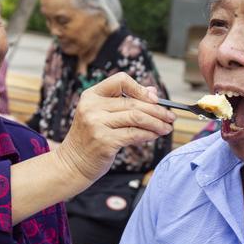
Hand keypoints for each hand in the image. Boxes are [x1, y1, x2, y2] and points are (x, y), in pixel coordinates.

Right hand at [55, 72, 174, 182]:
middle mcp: (92, 107)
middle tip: (171, 116)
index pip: (120, 80)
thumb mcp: (101, 115)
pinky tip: (155, 135)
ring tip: (167, 127)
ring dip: (157, 122)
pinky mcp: (105, 141)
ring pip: (137, 117)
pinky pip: (134, 134)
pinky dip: (149, 134)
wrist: (72, 163)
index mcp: (91, 95)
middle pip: (133, 102)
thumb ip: (125, 102)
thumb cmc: (90, 138)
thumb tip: (153, 91)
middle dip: (157, 109)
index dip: (140, 88)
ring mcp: (97, 124)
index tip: (155, 99)